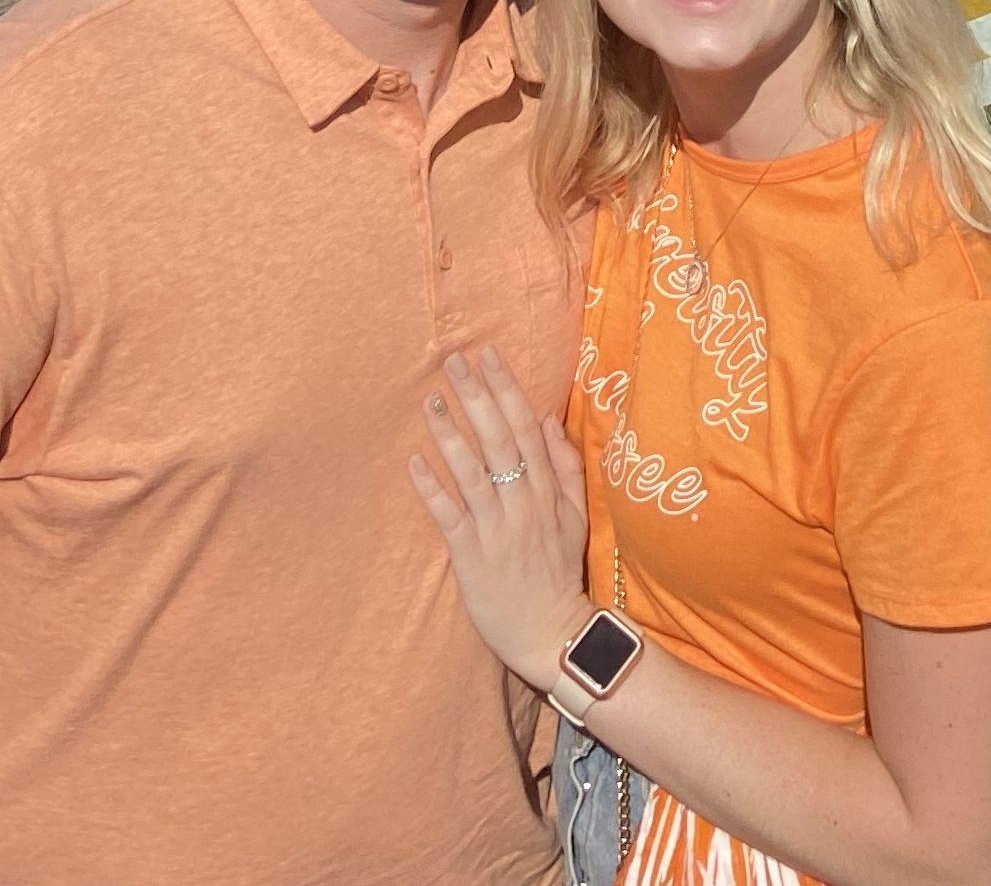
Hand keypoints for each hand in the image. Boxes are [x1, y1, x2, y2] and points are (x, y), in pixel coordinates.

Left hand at [408, 345, 591, 690]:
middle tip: (453, 361)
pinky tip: (413, 462)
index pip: (526, 428)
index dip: (506, 389)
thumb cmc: (560, 570)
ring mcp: (495, 530)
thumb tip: (547, 417)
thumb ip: (565, 466)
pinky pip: (448, 517)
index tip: (488, 355)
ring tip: (430, 399)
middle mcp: (522, 504)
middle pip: (498, 440)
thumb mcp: (576, 515)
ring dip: (450, 434)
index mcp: (547, 491)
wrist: (552, 634)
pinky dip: (431, 489)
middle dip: (476, 397)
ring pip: (471, 473)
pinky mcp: (471, 557)